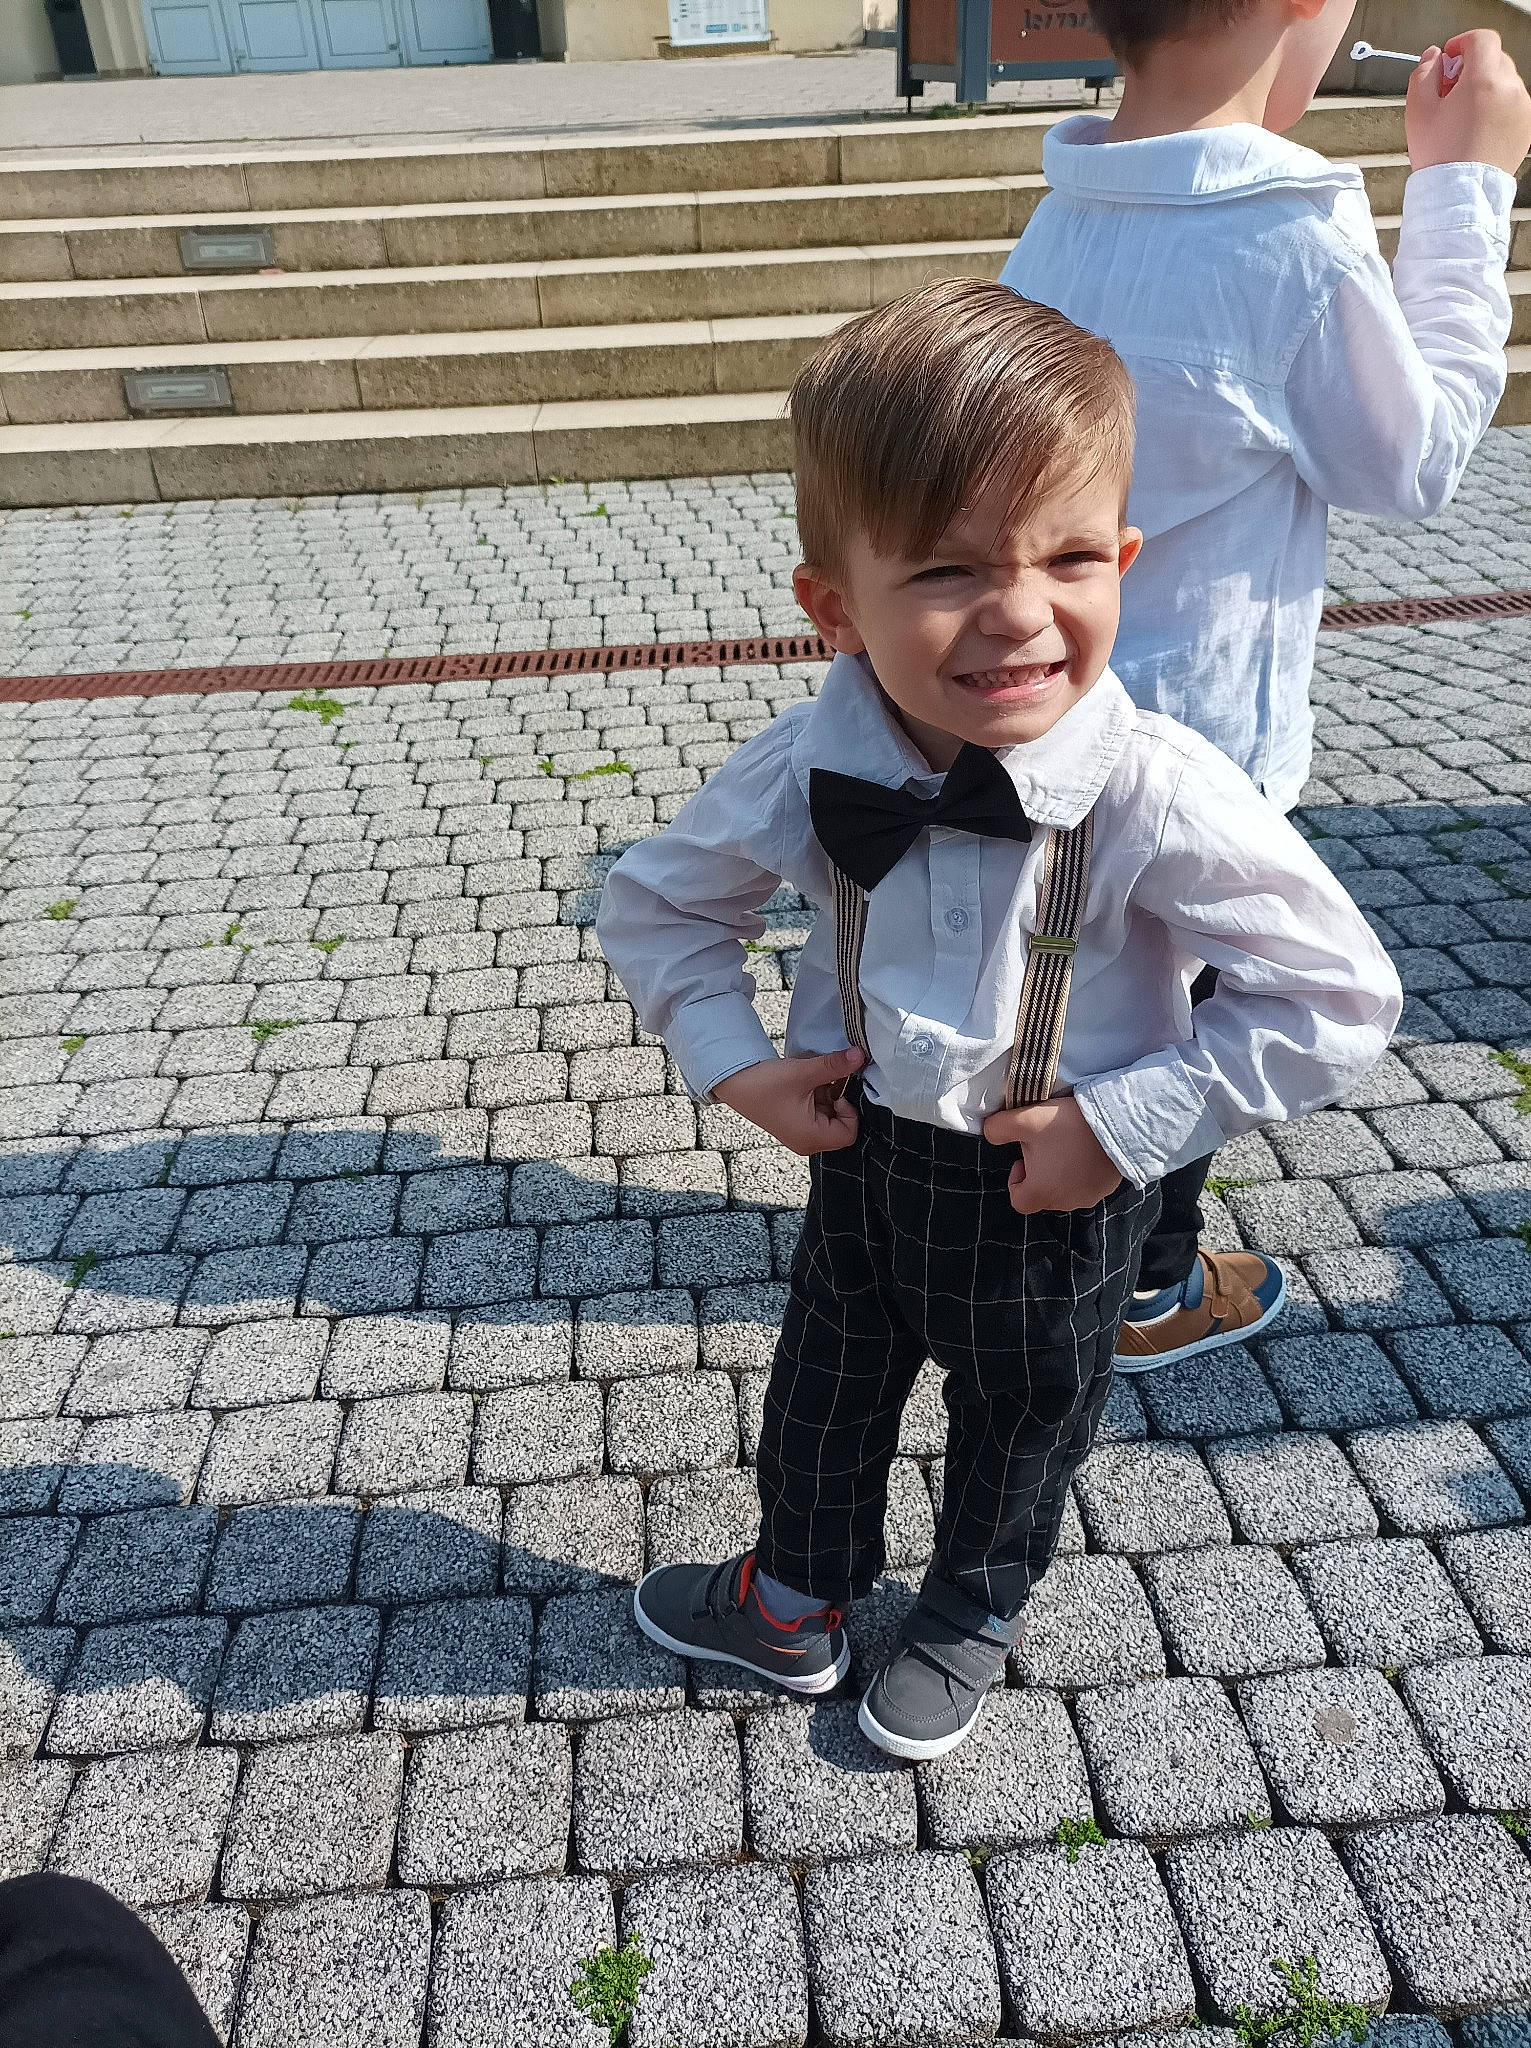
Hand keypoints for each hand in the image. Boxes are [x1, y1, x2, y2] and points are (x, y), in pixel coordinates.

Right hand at [714, 1046, 864, 1154]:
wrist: (733, 1081)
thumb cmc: (763, 1084)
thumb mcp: (804, 1073)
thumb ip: (835, 1066)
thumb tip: (859, 1056)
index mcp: (809, 1137)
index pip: (849, 1133)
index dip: (849, 1110)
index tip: (836, 1091)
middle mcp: (806, 1142)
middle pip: (841, 1127)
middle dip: (838, 1102)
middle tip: (825, 1084)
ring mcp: (799, 1135)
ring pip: (830, 1119)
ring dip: (827, 1098)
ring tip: (812, 1082)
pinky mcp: (794, 1125)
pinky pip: (817, 1116)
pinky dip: (817, 1099)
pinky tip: (806, 1085)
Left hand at [981, 1096, 1122, 1214]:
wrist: (1118, 1123)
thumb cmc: (1068, 1125)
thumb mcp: (1025, 1119)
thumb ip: (998, 1128)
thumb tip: (989, 1133)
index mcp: (1042, 1192)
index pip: (1018, 1200)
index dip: (1015, 1181)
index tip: (1024, 1157)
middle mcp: (1065, 1202)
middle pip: (1041, 1194)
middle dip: (1039, 1172)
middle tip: (1046, 1144)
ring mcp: (1088, 1198)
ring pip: (1063, 1190)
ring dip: (1060, 1172)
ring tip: (1067, 1144)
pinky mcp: (1106, 1189)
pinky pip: (1085, 1185)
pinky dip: (1080, 1172)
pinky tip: (1085, 1149)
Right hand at [1406, 31, 1530, 176]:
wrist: (1459, 193)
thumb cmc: (1440, 157)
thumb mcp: (1418, 110)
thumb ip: (1424, 73)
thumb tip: (1433, 58)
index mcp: (1484, 80)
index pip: (1481, 39)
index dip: (1462, 43)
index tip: (1451, 56)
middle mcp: (1509, 89)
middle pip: (1493, 59)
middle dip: (1472, 69)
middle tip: (1451, 92)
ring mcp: (1522, 108)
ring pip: (1504, 82)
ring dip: (1485, 89)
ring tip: (1463, 116)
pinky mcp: (1526, 125)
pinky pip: (1512, 104)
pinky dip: (1497, 108)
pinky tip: (1477, 129)